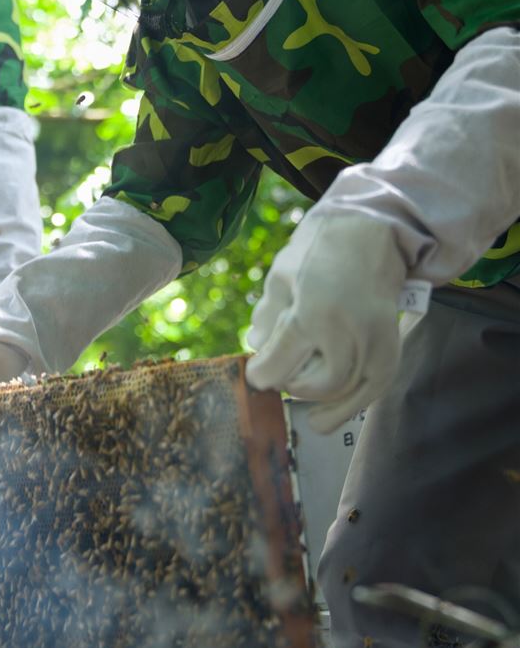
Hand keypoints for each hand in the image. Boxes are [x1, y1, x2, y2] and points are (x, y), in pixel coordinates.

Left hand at [244, 215, 406, 432]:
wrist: (373, 231)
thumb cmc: (320, 248)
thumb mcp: (282, 275)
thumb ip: (268, 316)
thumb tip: (257, 347)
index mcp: (313, 313)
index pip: (280, 365)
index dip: (262, 375)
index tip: (255, 375)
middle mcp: (348, 333)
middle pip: (315, 386)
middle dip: (292, 386)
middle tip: (280, 375)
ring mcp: (374, 343)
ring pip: (345, 394)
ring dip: (318, 399)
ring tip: (300, 390)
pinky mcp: (391, 349)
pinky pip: (371, 391)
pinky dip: (348, 406)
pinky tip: (325, 417)